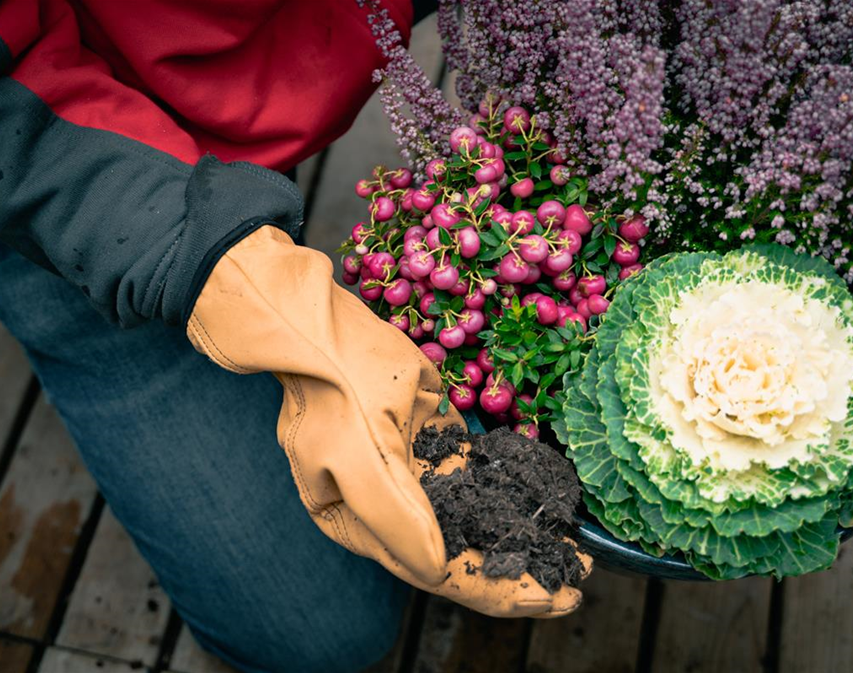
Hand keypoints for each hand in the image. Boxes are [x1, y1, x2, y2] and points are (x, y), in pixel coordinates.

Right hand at [187, 225, 587, 616]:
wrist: (326, 325)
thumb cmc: (336, 387)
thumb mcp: (356, 455)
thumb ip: (395, 517)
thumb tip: (438, 570)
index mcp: (361, 524)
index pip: (436, 571)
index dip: (494, 589)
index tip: (549, 597)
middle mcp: (390, 507)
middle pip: (461, 550)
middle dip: (516, 569)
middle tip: (573, 582)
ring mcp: (413, 474)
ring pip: (474, 517)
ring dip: (518, 535)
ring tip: (569, 552)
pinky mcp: (432, 442)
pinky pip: (476, 478)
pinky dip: (509, 494)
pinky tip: (543, 504)